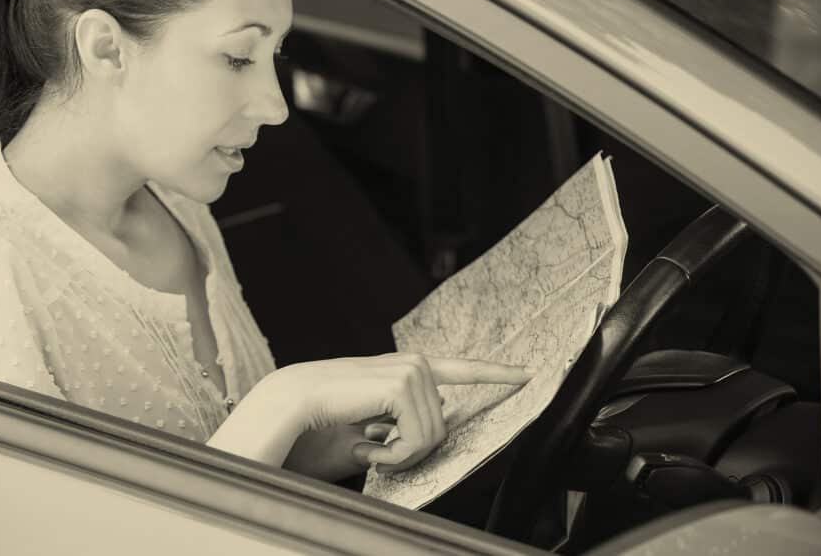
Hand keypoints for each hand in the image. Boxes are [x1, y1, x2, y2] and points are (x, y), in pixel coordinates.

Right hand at [275, 353, 534, 472]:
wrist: (293, 404)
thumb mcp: (370, 421)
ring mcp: (411, 371)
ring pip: (431, 438)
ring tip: (366, 447)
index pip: (460, 370)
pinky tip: (364, 444)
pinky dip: (393, 455)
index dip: (495, 374)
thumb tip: (433, 423)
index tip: (527, 374)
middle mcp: (415, 365)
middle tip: (375, 453)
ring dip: (399, 456)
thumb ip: (403, 419)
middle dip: (410, 452)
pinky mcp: (403, 384)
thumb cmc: (325, 417)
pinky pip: (417, 439)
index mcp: (408, 369)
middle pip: (442, 429)